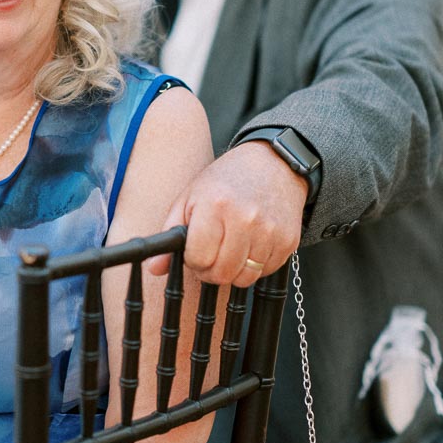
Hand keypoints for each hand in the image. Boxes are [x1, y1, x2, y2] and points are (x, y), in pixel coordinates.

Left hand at [148, 143, 307, 285]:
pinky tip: (251, 245)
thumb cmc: (226, 181)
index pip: (198, 258)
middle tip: (211, 255)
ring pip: (244, 278)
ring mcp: (270, 231)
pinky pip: (265, 272)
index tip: (195, 251)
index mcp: (215, 206)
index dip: (192, 260)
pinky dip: (255, 266)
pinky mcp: (288, 241)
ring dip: (234, 270)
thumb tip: (154, 269)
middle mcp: (245, 219)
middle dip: (211, 271)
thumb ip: (169, 233)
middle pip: (221, 273)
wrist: (274, 164)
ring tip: (231, 249)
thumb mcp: (190, 197)